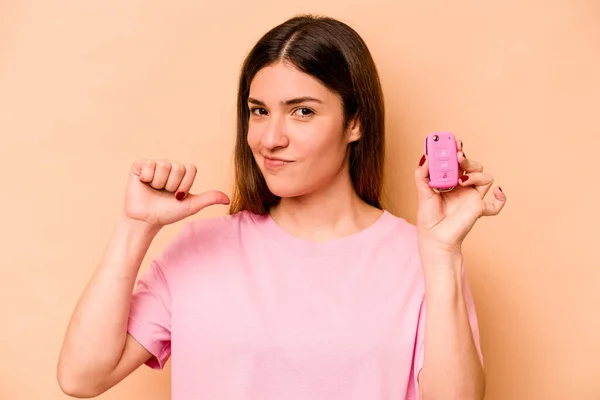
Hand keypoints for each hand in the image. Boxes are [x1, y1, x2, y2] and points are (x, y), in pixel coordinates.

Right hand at [123, 159, 229, 229]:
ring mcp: (154, 164)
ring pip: (164, 166)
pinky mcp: (140, 165)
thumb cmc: (168, 212)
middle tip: (165, 193)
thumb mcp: (191, 206)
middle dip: (172, 185)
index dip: (185, 184)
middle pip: (177, 167)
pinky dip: (147, 179)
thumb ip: (209, 198)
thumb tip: (228, 199)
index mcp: (182, 172)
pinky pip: (149, 165)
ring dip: (159, 183)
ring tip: (154, 190)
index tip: (179, 196)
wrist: (146, 220)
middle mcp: (169, 165)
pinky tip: (145, 185)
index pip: (190, 169)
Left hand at [414, 140, 505, 254]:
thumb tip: (425, 157)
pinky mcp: (480, 209)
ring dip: (476, 175)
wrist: (435, 238)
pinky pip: (497, 204)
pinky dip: (501, 198)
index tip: (455, 142)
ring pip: (486, 178)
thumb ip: (422, 175)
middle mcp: (464, 187)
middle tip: (458, 157)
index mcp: (450, 180)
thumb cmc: (428, 217)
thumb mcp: (422, 193)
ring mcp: (473, 197)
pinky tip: (496, 191)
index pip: (458, 161)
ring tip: (462, 181)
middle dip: (467, 160)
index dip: (458, 150)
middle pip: (473, 166)